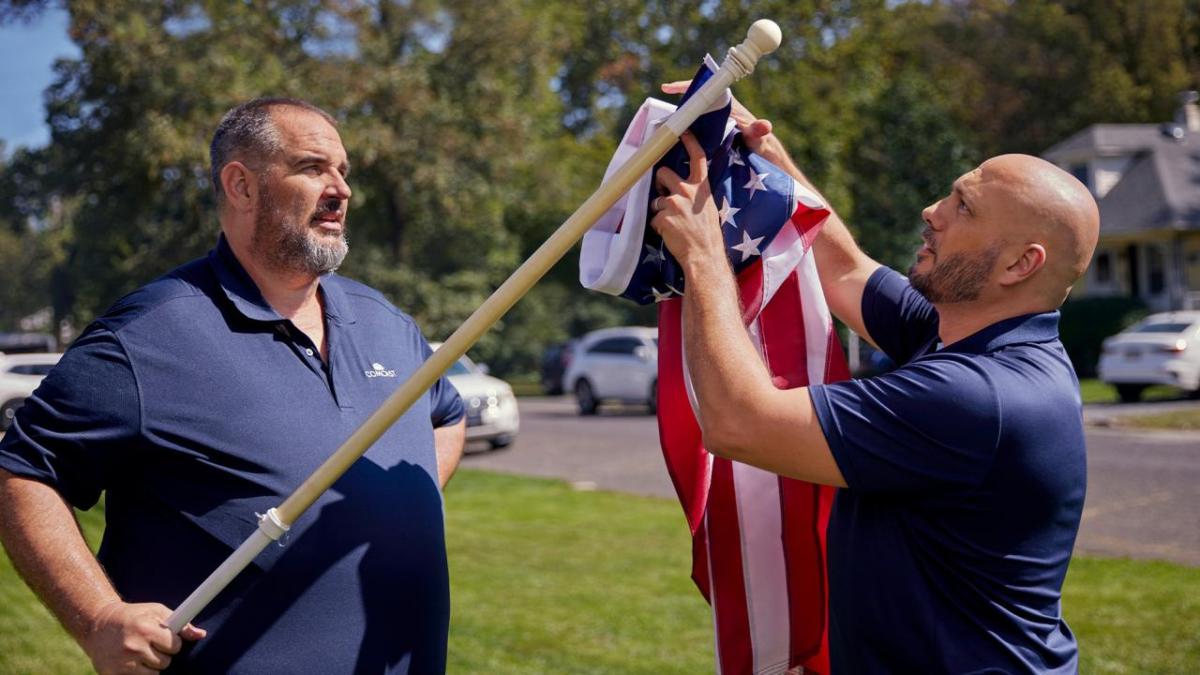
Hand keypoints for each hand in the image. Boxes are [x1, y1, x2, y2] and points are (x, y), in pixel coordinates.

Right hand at [82, 601, 205, 673]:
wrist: (97, 624)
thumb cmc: (132, 616)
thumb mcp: (156, 612)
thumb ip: (180, 623)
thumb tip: (201, 635)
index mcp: (145, 629)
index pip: (175, 646)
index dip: (172, 643)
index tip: (165, 639)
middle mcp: (133, 647)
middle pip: (165, 662)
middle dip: (162, 654)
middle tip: (149, 645)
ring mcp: (122, 663)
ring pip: (154, 674)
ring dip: (151, 666)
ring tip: (140, 652)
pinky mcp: (112, 674)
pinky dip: (139, 673)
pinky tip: (131, 662)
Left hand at [651, 132, 722, 268]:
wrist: (704, 256)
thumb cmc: (707, 234)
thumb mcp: (707, 207)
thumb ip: (695, 194)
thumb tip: (680, 189)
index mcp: (702, 188)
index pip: (697, 157)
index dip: (689, 142)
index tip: (682, 132)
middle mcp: (687, 191)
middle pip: (664, 172)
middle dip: (660, 181)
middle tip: (664, 193)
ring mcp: (674, 203)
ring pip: (656, 198)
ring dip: (659, 208)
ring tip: (673, 222)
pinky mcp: (662, 217)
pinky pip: (654, 217)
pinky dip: (659, 225)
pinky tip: (670, 232)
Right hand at [661, 81, 773, 152]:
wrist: (760, 152)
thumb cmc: (759, 142)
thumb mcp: (758, 137)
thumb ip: (759, 131)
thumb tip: (764, 125)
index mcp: (726, 103)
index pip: (703, 89)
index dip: (685, 86)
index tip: (667, 88)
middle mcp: (718, 106)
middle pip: (694, 99)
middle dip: (678, 101)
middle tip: (661, 108)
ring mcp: (713, 117)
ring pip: (692, 111)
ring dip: (679, 115)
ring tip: (662, 124)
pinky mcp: (710, 128)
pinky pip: (694, 122)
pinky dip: (683, 125)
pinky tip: (672, 134)